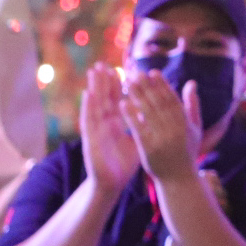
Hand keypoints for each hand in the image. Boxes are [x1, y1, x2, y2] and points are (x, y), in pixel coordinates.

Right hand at [80, 66, 140, 193]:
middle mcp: (104, 123)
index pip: (117, 99)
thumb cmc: (123, 163)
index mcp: (115, 123)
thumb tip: (158, 115)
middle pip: (104, 97)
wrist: (112, 183)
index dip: (119, 84)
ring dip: (94, 87)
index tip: (122, 67)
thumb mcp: (137, 141)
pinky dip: (87, 106)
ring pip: (94, 104)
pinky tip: (88, 94)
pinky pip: (88, 120)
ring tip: (94, 71)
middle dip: (104, 80)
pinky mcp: (90, 138)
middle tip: (103, 62)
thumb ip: (143, 126)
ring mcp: (96, 129)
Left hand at [121, 70, 203, 186]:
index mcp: (187, 124)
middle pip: (159, 103)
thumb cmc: (187, 152)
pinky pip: (138, 128)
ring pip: (148, 113)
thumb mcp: (194, 128)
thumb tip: (191, 82)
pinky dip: (130, 115)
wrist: (179, 180)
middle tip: (135, 72)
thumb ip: (192, 105)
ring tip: (126, 82)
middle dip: (147, 86)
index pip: (173, 100)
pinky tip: (122, 103)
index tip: (152, 72)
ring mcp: (163, 140)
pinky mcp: (150, 149)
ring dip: (137, 95)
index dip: (163, 85)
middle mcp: (176, 130)